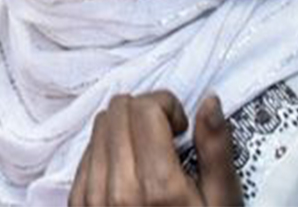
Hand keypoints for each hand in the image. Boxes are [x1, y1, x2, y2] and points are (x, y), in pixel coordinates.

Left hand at [70, 92, 241, 206]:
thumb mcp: (219, 205)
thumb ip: (216, 151)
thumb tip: (210, 102)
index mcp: (157, 188)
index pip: (144, 108)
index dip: (167, 106)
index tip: (181, 128)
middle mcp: (118, 190)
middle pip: (118, 110)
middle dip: (146, 112)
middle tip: (167, 137)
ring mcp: (92, 198)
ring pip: (99, 126)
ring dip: (125, 128)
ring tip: (149, 155)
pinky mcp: (77, 204)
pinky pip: (86, 152)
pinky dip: (107, 148)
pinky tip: (129, 169)